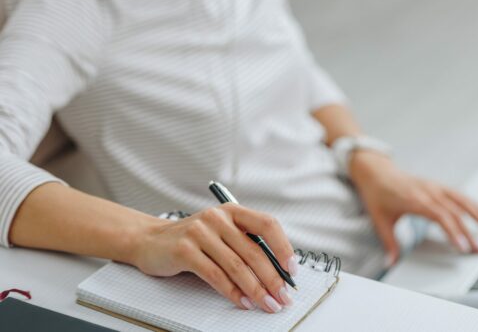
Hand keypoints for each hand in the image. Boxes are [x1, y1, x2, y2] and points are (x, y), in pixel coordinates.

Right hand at [131, 204, 297, 312]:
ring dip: (256, 289)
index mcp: (232, 211)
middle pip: (254, 251)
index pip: (267, 224)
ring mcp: (200, 232)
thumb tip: (276, 271)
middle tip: (283, 296)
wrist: (149, 240)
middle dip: (273, 278)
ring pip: (237, 266)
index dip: (283, 247)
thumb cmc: (191, 239)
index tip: (292, 269)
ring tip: (267, 303)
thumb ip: (245, 244)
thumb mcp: (220, 233)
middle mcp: (218, 217)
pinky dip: (232, 292)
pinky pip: (216, 275)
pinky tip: (243, 302)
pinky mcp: (185, 250)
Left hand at [349, 151, 477, 265]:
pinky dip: (473, 204)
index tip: (463, 247)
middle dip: (470, 232)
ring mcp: (435, 187)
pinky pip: (459, 194)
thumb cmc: (378, 195)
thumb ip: (389, 242)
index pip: (440, 218)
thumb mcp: (380, 220)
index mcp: (416, 200)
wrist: (376, 171)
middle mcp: (429, 192)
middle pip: (454, 213)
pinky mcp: (437, 185)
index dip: (453, 233)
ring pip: (461, 201)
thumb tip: (390, 263)